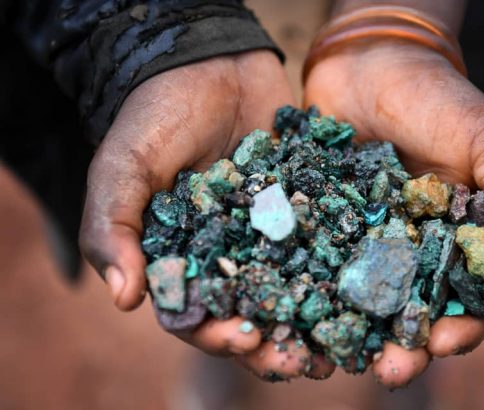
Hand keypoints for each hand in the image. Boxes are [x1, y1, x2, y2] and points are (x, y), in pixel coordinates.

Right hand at [79, 50, 332, 380]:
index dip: (219, 335)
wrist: (207, 64)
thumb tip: (124, 299)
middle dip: (276, 342)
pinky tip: (366, 287)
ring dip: (316, 320)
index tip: (247, 342)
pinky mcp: (307, 206)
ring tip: (342, 345)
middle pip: (254, 312)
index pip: (199, 314)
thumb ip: (113, 229)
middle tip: (305, 361)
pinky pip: (327, 242)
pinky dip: (344, 268)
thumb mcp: (122, 170)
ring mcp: (272, 234)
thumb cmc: (155, 118)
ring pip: (296, 289)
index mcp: (186, 259)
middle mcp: (231, 256)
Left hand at [304, 41, 483, 387]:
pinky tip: (291, 315)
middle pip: (406, 315)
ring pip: (355, 304)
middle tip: (384, 370)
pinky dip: (302, 294)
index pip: (465, 301)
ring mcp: (361, 245)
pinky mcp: (319, 230)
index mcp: (457, 244)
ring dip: (346, 334)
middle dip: (398, 347)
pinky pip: (310, 269)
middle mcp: (409, 254)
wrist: (373, 65)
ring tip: (333, 356)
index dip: (458, 330)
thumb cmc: (442, 103)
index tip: (439, 346)